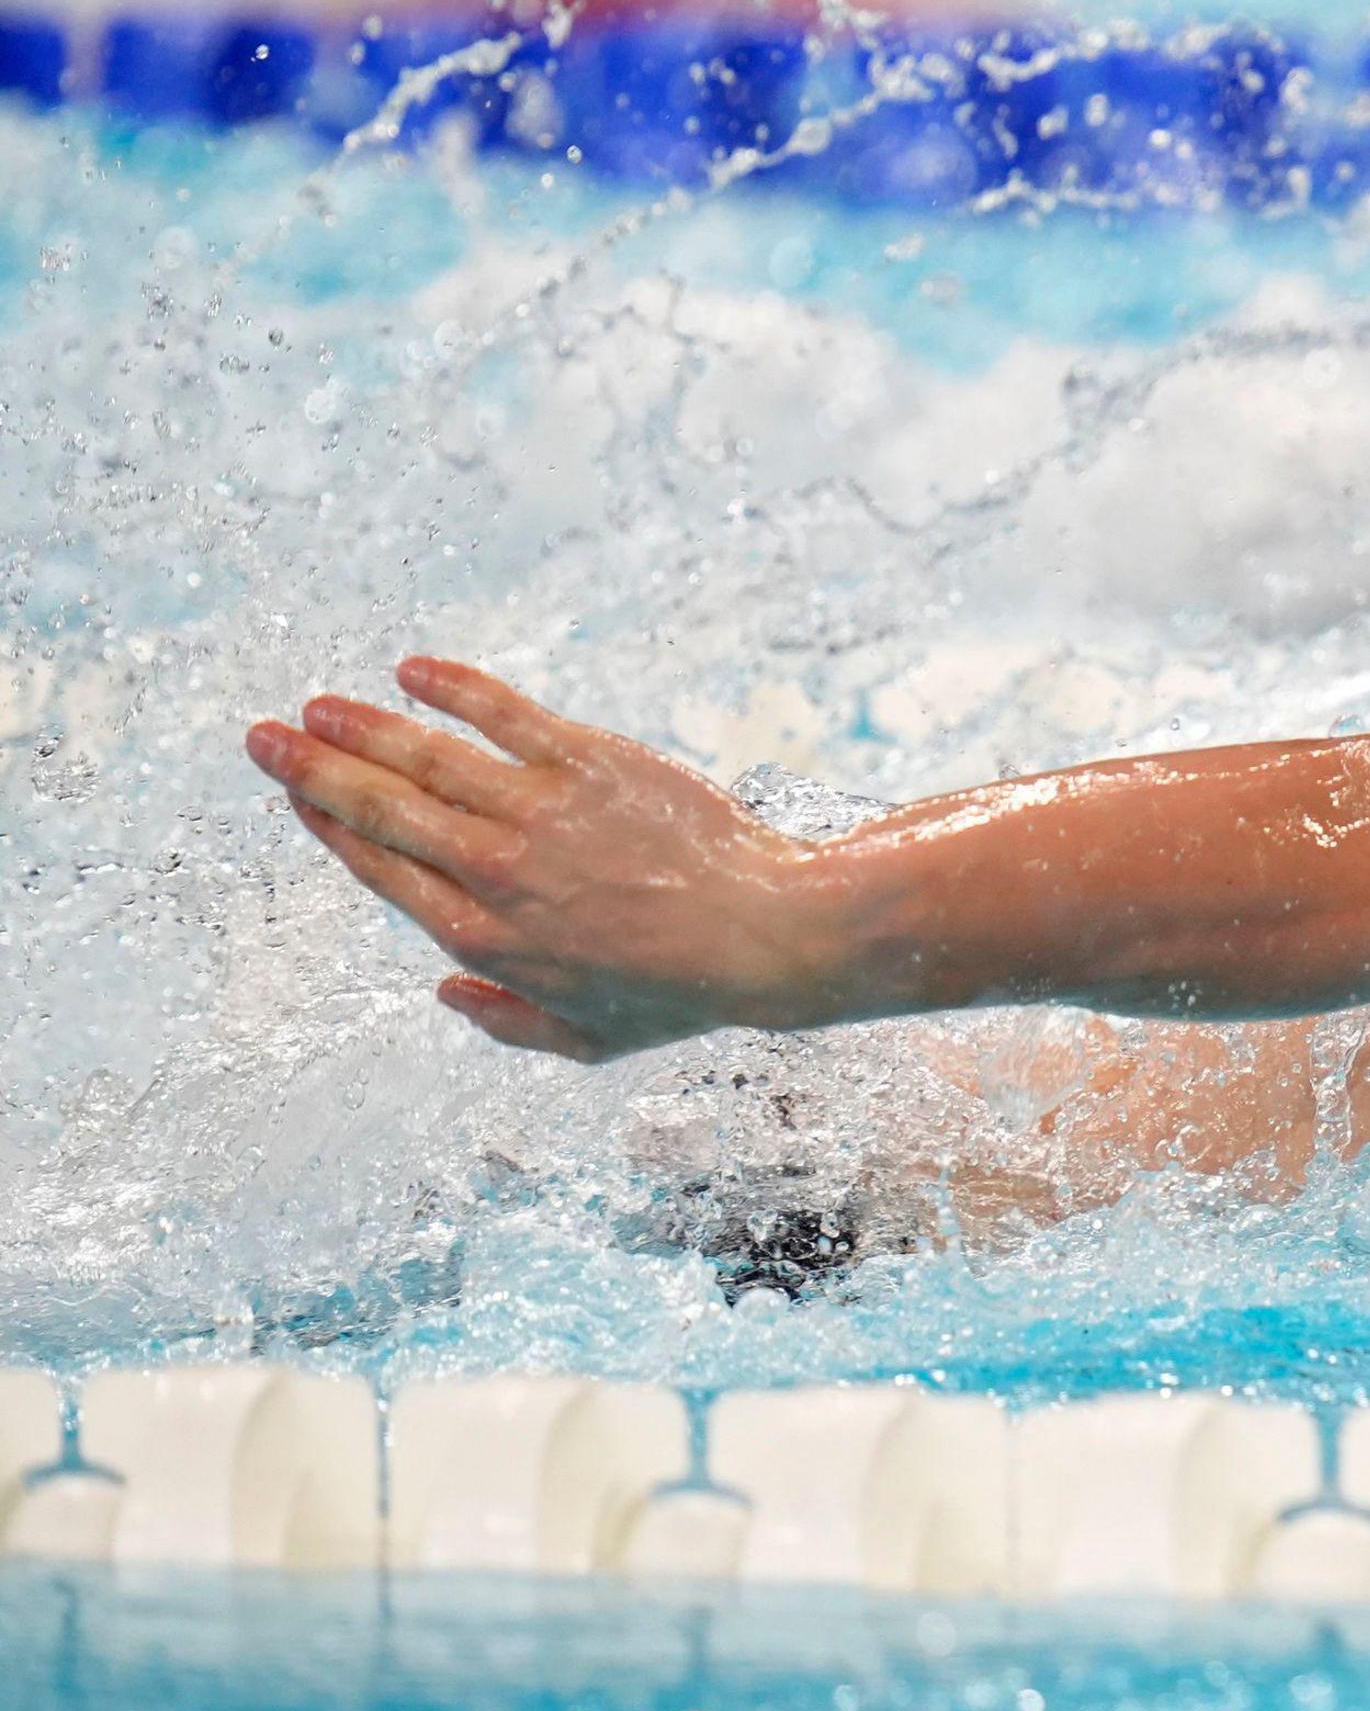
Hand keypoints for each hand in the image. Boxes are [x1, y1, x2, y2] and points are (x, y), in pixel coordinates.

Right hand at [245, 658, 839, 1060]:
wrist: (763, 934)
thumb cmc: (678, 991)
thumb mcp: (585, 1039)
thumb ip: (506, 1023)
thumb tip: (444, 993)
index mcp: (482, 940)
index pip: (382, 870)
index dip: (331, 828)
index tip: (297, 799)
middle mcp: (493, 871)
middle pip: (380, 809)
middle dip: (312, 770)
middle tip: (265, 736)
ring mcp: (537, 812)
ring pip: (425, 757)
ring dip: (362, 727)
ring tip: (318, 706)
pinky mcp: (588, 762)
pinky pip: (503, 713)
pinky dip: (451, 687)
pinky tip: (413, 671)